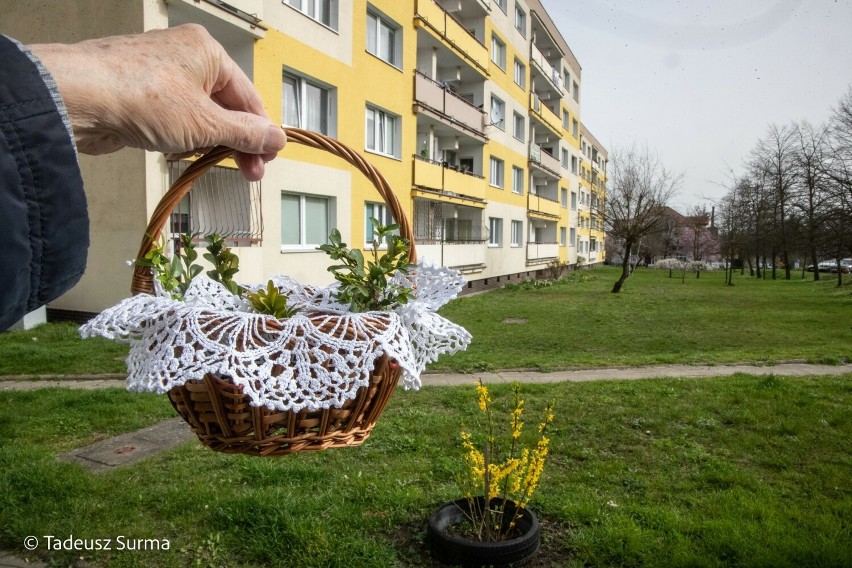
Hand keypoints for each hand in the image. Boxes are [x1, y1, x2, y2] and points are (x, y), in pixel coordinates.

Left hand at [30, 24, 285, 180]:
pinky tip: (182, 153)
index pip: (248, 97)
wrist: (77, 98)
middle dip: (237, 141)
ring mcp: (160, 73)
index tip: (266, 161)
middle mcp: (185, 56)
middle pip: (225, 104)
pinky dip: (184, 136)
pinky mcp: (139, 92)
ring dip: (210, 141)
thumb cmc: (144, 99)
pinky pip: (174, 116)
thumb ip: (246, 134)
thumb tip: (277, 139)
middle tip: (248, 173)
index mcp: (208, 52)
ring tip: (212, 164)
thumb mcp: (206, 124)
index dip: (260, 132)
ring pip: (199, 112)